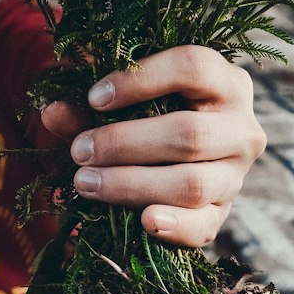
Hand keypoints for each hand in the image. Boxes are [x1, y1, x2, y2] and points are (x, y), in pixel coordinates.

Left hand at [40, 46, 265, 248]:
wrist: (174, 158)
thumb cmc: (147, 115)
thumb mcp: (121, 103)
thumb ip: (88, 106)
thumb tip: (51, 112)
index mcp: (224, 81)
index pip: (193, 66)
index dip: (141, 80)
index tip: (94, 98)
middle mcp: (242, 127)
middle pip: (189, 134)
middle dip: (125, 144)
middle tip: (79, 151)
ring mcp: (236, 175)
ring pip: (192, 183)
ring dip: (132, 185)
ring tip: (85, 182)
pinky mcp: (223, 214)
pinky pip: (204, 227)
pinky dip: (174, 226)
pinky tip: (144, 221)